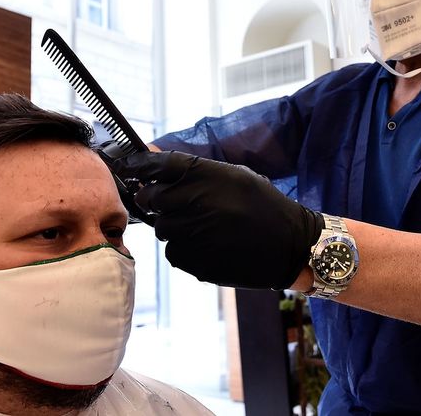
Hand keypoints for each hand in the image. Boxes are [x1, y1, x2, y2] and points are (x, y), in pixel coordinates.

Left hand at [112, 151, 324, 289]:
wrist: (290, 246)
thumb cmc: (263, 206)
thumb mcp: (236, 176)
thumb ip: (196, 170)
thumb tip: (154, 159)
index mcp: (206, 174)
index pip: (158, 164)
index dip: (140, 165)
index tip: (130, 167)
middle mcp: (194, 200)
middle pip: (151, 198)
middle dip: (155, 200)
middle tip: (172, 205)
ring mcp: (191, 232)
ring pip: (161, 227)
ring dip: (173, 226)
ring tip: (202, 228)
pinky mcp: (193, 260)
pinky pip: (173, 251)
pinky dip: (184, 249)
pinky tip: (208, 245)